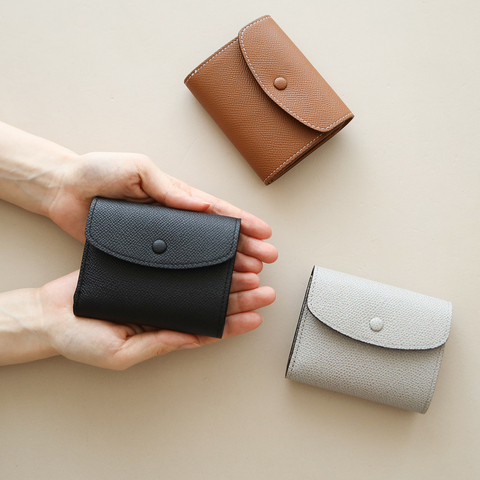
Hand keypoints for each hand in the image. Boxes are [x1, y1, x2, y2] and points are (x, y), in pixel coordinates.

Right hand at [40, 270, 274, 369]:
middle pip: (210, 302)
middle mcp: (164, 309)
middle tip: (265, 290)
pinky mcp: (145, 272)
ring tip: (251, 271)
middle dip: (241, 297)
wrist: (50, 314)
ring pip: (200, 282)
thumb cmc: (80, 340)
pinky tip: (214, 256)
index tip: (257, 314)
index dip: (234, 322)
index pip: (207, 327)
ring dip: (226, 277)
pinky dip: (197, 261)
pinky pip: (176, 265)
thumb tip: (193, 336)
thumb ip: (159, 343)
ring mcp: (156, 290)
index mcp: (163, 331)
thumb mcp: (121, 353)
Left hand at [47, 152, 277, 274]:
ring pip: (200, 254)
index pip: (216, 210)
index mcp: (174, 196)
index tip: (264, 233)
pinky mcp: (143, 254)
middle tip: (265, 260)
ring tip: (248, 275)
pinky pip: (174, 266)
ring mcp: (160, 239)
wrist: (64, 190)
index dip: (242, 221)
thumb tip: (200, 205)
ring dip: (226, 264)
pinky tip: (208, 284)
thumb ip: (167, 188)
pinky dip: (195, 275)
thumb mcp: (137, 170)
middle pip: (216, 235)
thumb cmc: (98, 173)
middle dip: (244, 246)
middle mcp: (173, 218)